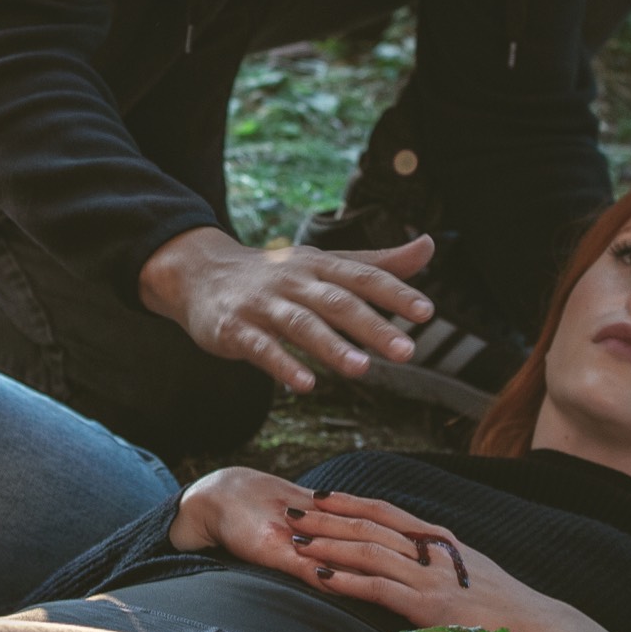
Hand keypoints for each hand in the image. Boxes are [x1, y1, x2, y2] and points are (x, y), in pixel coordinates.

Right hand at [137, 226, 435, 393]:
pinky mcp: (235, 329)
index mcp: (319, 265)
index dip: (395, 292)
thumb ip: (377, 263)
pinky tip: (305, 385)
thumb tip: (429, 246)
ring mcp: (263, 305)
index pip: (362, 276)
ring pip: (300, 324)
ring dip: (331, 346)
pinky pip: (260, 348)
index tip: (426, 313)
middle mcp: (294, 281)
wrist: (201, 274)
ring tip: (362, 368)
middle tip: (406, 351)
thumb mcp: (326, 263)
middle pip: (336, 301)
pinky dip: (282, 365)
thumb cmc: (277, 274)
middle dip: (372, 325)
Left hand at [264, 485, 628, 631]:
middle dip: (326, 517)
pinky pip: (380, 589)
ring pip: (369, 551)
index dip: (350, 501)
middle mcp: (434, 551)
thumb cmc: (505, 608)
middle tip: (290, 510)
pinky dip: (347, 581)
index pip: (387, 510)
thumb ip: (438, 563)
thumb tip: (410, 561)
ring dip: (328, 544)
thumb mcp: (469, 573)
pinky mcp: (431, 608)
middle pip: (370, 524)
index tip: (319, 494)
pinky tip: (321, 578)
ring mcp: (432, 578)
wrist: (542, 629)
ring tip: (295, 540)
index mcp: (441, 540)